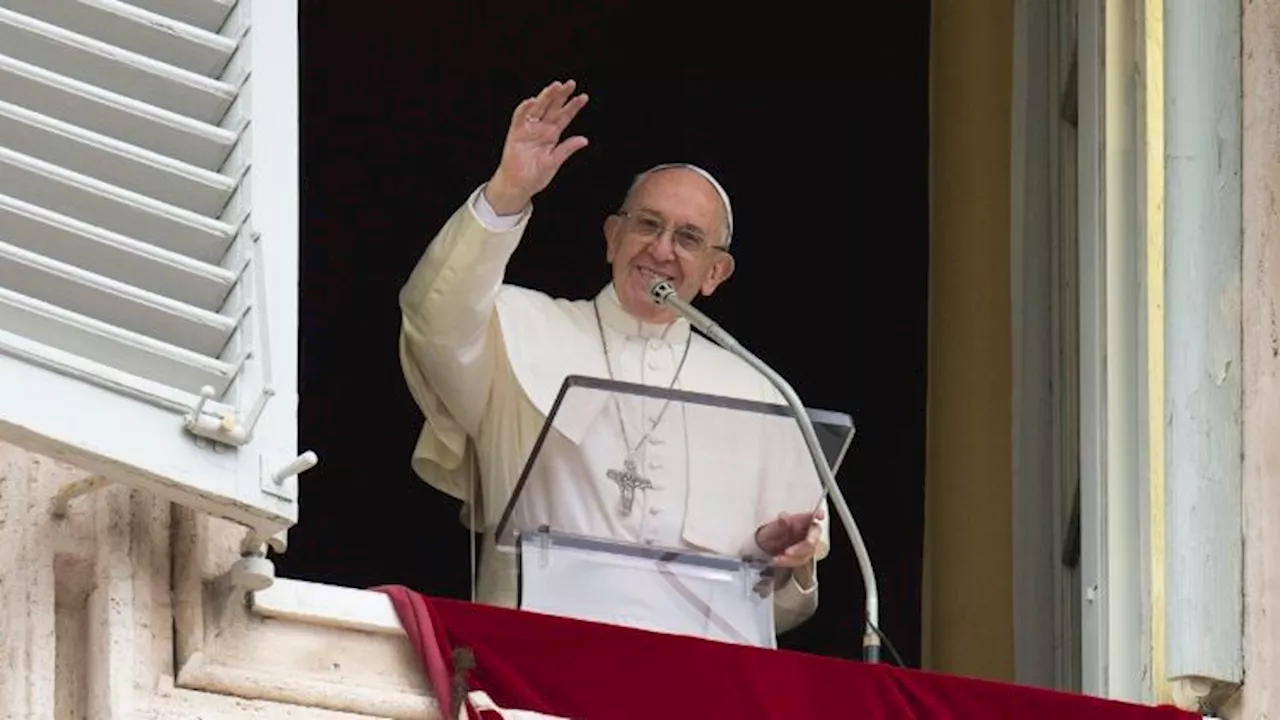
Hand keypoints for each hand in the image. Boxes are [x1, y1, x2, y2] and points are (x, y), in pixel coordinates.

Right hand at [484, 79, 589, 214]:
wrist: (518, 186)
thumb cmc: (535, 175)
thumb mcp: (554, 162)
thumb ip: (567, 149)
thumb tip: (584, 140)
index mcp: (552, 135)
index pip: (564, 117)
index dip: (573, 107)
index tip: (584, 97)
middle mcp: (541, 129)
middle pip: (552, 108)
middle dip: (561, 95)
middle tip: (570, 83)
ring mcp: (528, 129)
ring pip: (538, 108)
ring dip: (545, 97)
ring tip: (555, 87)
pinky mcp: (515, 133)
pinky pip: (519, 117)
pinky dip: (524, 108)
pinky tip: (532, 101)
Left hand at [754, 507, 823, 568]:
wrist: (763, 549)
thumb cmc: (769, 535)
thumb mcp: (769, 529)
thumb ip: (778, 524)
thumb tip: (784, 516)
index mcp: (800, 520)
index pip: (813, 515)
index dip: (818, 514)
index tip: (819, 516)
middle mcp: (805, 531)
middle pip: (814, 537)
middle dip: (804, 546)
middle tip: (789, 552)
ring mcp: (805, 544)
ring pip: (807, 552)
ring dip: (793, 558)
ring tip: (778, 558)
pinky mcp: (803, 555)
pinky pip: (800, 560)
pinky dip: (789, 562)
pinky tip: (778, 560)